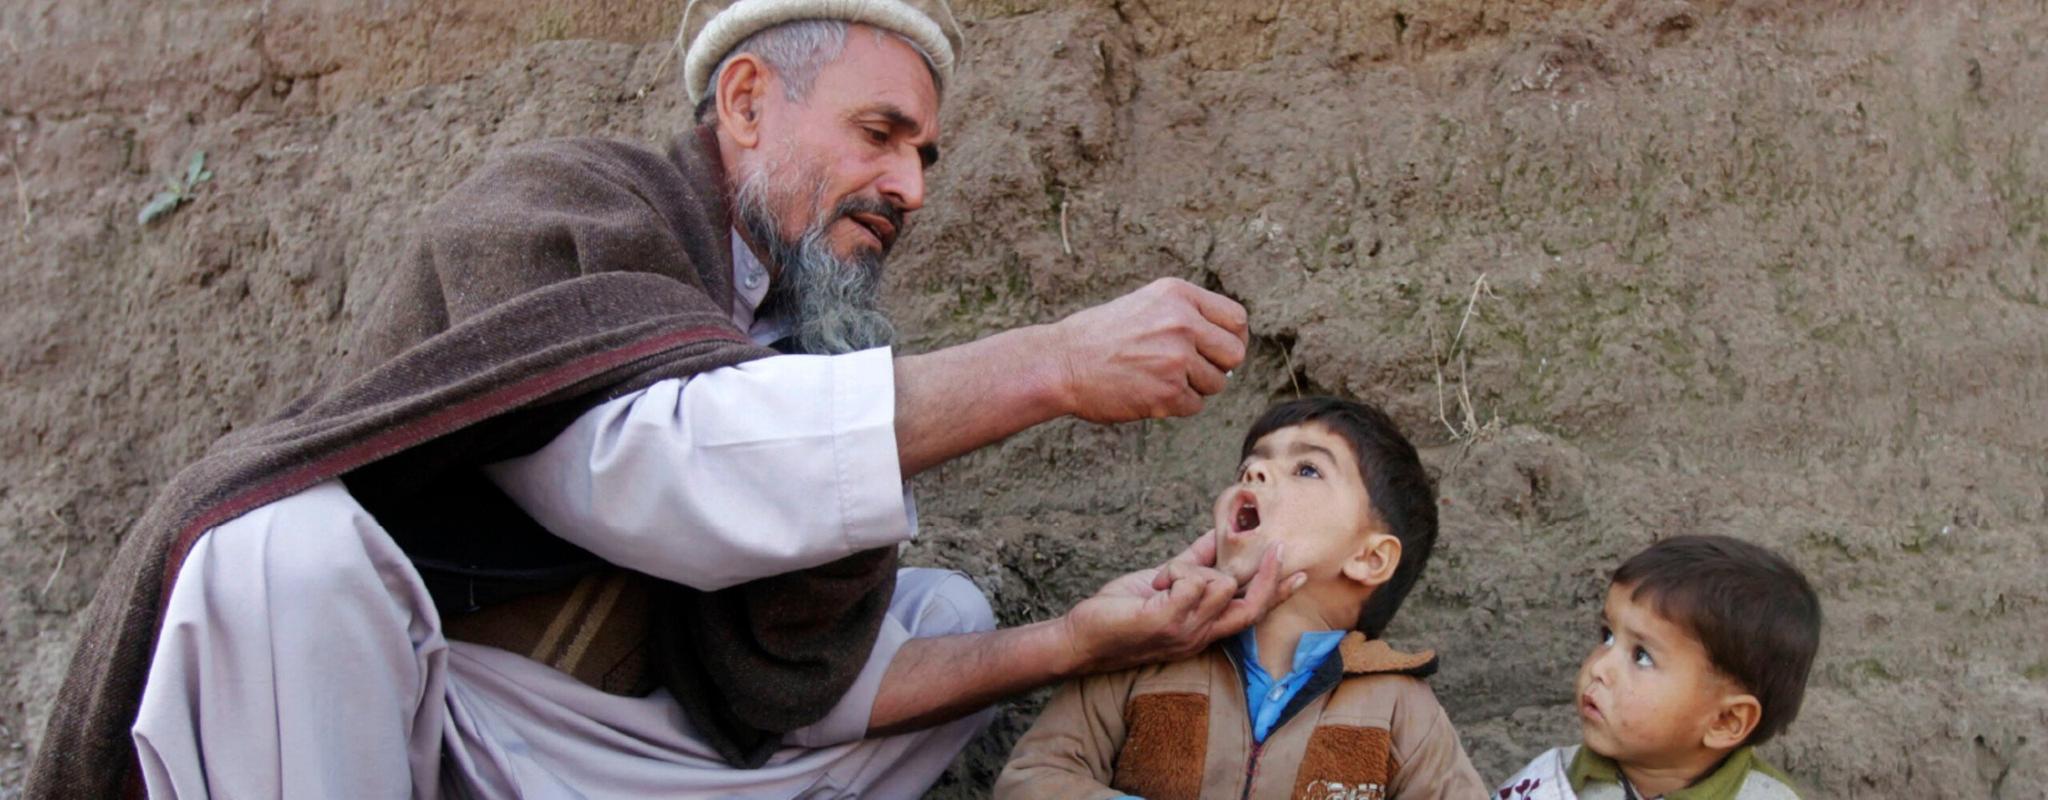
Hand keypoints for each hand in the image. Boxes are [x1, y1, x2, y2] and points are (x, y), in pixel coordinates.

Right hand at [1047, 278, 1249, 422]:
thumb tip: (1228, 346)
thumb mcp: (1146, 304)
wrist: (1061, 362)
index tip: (1216, 350)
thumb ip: (1187, 315)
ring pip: (1216, 383)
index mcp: (1179, 295)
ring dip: (1194, 387)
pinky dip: (1175, 405)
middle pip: (1235, 353)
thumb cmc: (1100, 336)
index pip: (1236, 319)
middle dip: (1218, 366)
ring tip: (1158, 378)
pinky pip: (1195, 405)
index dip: (1230, 338)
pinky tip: (1148, 393)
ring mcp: (1176, 358)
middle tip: (1190, 370)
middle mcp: (1183, 322)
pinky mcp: (1168, 392)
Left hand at [1060, 533, 1306, 674]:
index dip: (1277, 591)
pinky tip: (1156, 585)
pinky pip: (1190, 582)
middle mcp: (1201, 635)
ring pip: (1220, 584)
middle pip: (1252, 606)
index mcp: (1203, 628)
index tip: (1301, 573)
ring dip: (1190, 569)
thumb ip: (1192, 566)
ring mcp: (1187, 632)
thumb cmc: (1119, 614)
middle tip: (1275, 546)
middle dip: (1267, 574)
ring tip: (1162, 581)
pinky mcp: (1168, 622)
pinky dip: (1174, 573)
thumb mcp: (1163, 587)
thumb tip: (1215, 539)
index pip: (1251, 611)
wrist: (1081, 640)